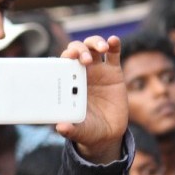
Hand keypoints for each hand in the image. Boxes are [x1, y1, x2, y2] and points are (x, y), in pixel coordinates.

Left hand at [55, 35, 127, 164]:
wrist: (108, 133)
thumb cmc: (88, 129)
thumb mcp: (79, 131)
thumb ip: (70, 129)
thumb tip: (61, 128)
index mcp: (69, 82)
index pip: (63, 62)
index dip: (65, 57)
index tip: (69, 58)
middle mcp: (81, 72)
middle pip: (77, 50)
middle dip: (79, 50)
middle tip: (84, 59)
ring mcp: (98, 70)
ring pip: (93, 47)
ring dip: (95, 43)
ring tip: (102, 49)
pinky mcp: (113, 71)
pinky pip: (114, 54)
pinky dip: (113, 44)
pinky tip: (113, 40)